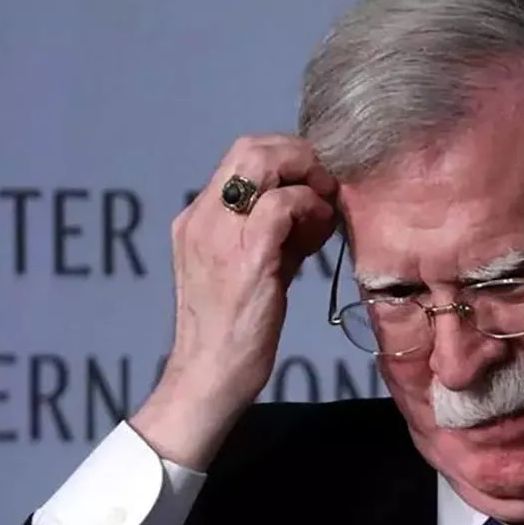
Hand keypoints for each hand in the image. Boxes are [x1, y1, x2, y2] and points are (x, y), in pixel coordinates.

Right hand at [132, 135, 338, 468]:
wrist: (209, 376)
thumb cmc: (234, 333)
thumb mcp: (254, 271)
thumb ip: (277, 236)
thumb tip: (313, 209)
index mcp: (198, 219)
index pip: (241, 156)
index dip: (286, 157)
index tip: (314, 183)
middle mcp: (202, 218)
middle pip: (250, 147)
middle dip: (299, 155)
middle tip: (326, 185)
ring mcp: (219, 235)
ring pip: (264, 164)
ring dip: (306, 177)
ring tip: (325, 208)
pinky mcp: (246, 257)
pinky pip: (282, 205)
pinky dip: (308, 208)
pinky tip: (320, 232)